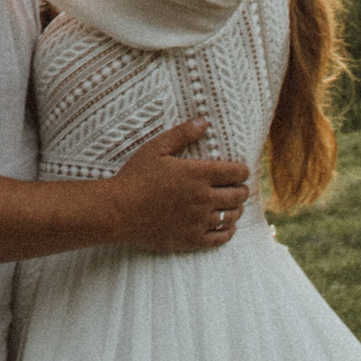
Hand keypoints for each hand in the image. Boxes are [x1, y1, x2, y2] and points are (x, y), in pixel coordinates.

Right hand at [103, 117, 250, 253]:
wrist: (118, 211)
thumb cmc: (135, 177)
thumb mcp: (156, 148)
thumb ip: (182, 134)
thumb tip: (204, 121)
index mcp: (198, 174)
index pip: (236, 173)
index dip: (242, 171)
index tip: (240, 171)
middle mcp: (203, 198)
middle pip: (238, 195)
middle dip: (242, 190)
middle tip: (239, 188)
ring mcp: (198, 221)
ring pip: (232, 216)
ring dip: (237, 209)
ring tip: (233, 206)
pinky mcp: (191, 239)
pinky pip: (221, 238)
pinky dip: (228, 231)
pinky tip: (226, 226)